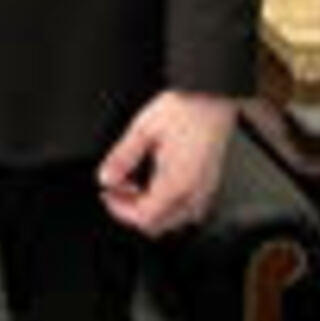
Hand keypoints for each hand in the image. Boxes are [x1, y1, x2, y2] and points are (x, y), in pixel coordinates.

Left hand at [97, 89, 236, 238]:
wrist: (213, 96)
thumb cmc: (185, 108)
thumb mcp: (143, 128)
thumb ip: (122, 157)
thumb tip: (106, 177)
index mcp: (177, 183)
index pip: (144, 217)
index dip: (119, 210)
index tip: (107, 194)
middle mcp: (194, 193)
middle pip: (159, 224)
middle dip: (132, 211)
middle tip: (118, 189)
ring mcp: (205, 190)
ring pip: (174, 220)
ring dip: (151, 209)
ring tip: (135, 185)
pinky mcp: (211, 183)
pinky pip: (188, 209)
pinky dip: (168, 205)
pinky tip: (157, 184)